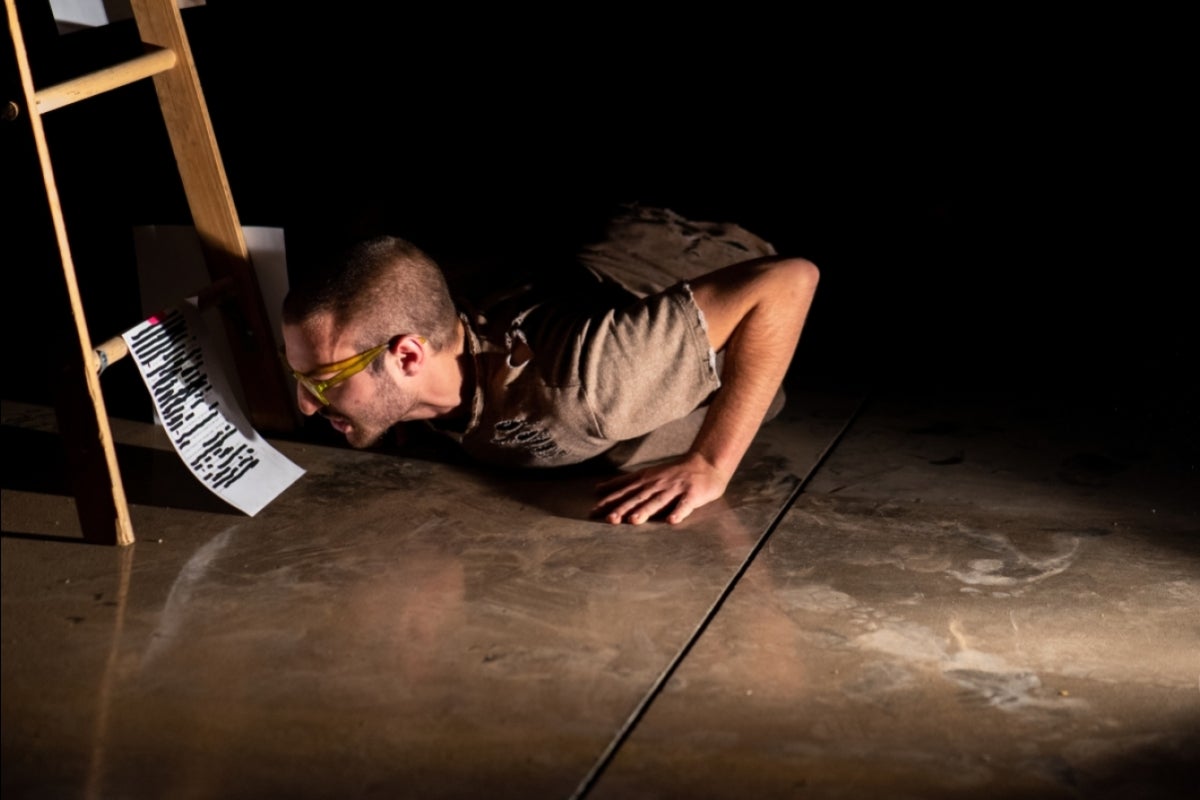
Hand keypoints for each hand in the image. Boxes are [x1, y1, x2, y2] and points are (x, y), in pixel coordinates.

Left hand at [592, 452, 730, 524]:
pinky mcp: (692, 494)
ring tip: (633, 521)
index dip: (610, 501)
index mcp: (647, 480)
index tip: (594, 511)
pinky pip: (684, 505)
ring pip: (658, 501)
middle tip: (609, 519)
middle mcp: (658, 484)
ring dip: (645, 510)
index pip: (625, 491)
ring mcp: (675, 489)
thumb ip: (625, 482)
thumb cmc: (674, 472)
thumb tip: (599, 489)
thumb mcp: (647, 473)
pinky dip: (678, 513)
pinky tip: (671, 521)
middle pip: (638, 498)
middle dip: (624, 508)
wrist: (705, 463)